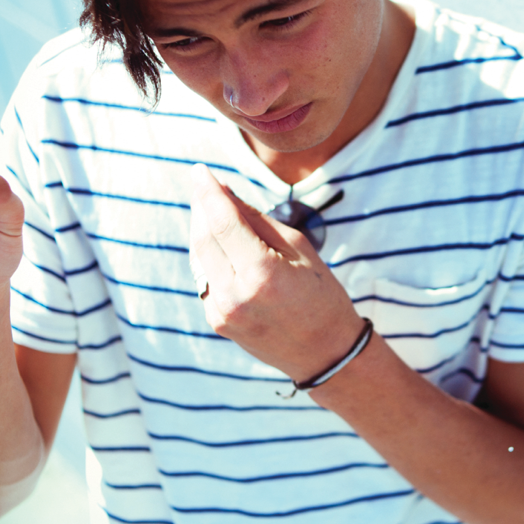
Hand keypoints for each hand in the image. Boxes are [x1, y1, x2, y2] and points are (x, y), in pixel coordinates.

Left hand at [189, 164, 363, 382]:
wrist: (325, 352)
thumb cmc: (322, 295)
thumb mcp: (299, 248)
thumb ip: (257, 220)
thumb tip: (225, 194)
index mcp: (261, 274)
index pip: (222, 222)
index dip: (208, 192)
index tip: (199, 170)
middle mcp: (234, 295)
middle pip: (203, 238)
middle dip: (201, 207)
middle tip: (205, 184)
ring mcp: (221, 312)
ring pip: (199, 258)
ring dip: (201, 230)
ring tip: (210, 208)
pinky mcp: (216, 321)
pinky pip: (203, 278)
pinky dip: (207, 255)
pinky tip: (218, 242)